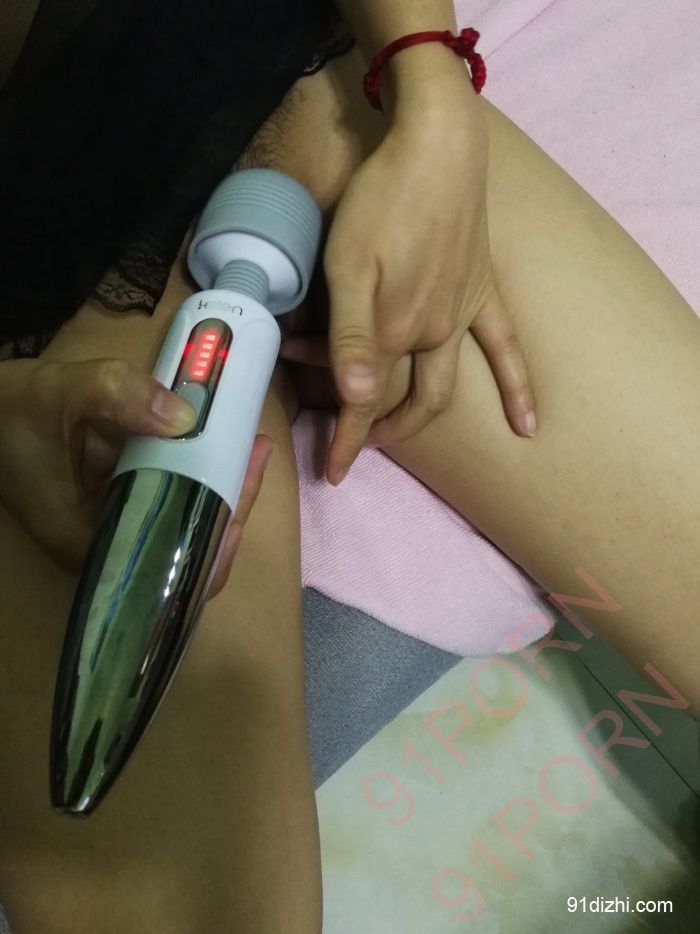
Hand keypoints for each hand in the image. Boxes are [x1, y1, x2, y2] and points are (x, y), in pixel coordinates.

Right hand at [0, 357, 272, 599]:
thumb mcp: (59, 394)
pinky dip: (195, 474)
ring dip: (219, 487)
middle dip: (231, 502)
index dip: (220, 536)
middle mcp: (110, 550)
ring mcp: (114, 530)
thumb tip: (186, 416)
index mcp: (94, 545)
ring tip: (247, 444)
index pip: (177, 563)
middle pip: (190, 547)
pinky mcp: (116, 507)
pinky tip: (215, 442)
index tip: (245, 488)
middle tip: (255, 451)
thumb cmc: (8, 415)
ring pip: (182, 524)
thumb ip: (119, 397)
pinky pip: (167, 501)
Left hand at [294, 92, 534, 484]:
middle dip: (375, 431)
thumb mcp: (348, 265)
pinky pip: (505, 348)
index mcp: (393, 329)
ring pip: (441, 384)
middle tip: (349, 444)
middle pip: (403, 400)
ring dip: (418, 416)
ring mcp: (461, 315)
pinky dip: (517, 387)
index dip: (346, 440)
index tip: (331, 471)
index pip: (365, 402)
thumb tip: (356, 399)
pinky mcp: (483, 293)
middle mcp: (430, 333)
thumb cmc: (381, 198)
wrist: (439, 146)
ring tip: (394, 434)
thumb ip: (351, 335)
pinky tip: (528, 425)